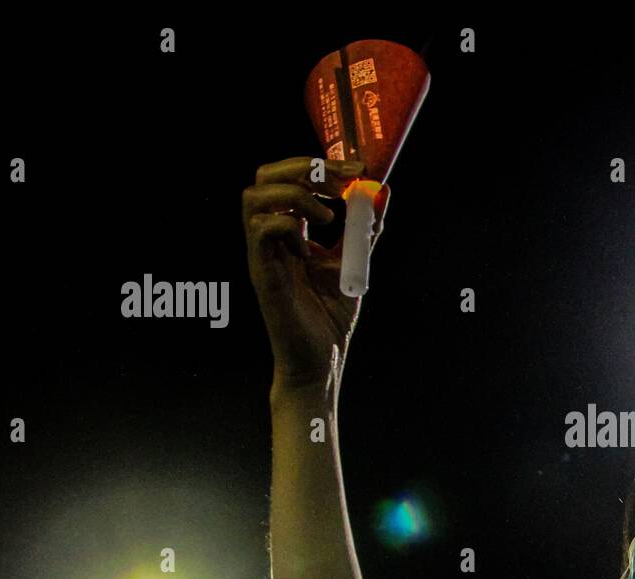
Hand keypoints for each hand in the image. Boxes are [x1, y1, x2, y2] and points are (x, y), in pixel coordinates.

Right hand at [242, 157, 390, 390]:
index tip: (357, 169)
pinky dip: (289, 228)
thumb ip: (364, 229)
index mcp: (291, 230)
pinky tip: (310, 251)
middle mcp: (271, 236)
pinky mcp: (262, 274)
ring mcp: (263, 254)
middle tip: (339, 183)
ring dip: (296, 196)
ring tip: (328, 219)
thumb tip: (380, 193)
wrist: (321, 358)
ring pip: (254, 197)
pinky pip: (261, 231)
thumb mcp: (354, 262)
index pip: (290, 176)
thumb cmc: (330, 316)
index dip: (321, 164)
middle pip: (264, 175)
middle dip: (304, 167)